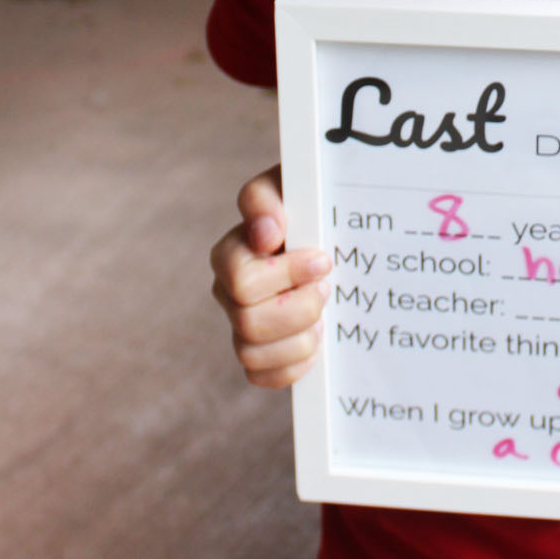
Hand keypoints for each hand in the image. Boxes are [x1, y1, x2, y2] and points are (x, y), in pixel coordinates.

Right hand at [209, 169, 331, 388]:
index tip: (322, 260)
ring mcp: (240, 322)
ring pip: (250, 352)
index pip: (240, 278)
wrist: (331, 228)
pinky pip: (259, 376)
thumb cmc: (311, 203)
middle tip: (326, 287)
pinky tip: (316, 342)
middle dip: (298, 308)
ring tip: (322, 315)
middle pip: (247, 320)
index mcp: (233, 250)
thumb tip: (266, 231)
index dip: (285, 275)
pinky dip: (292, 366)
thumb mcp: (292, 182)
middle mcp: (228, 290)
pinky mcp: (258, 351)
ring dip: (298, 337)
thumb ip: (268, 197)